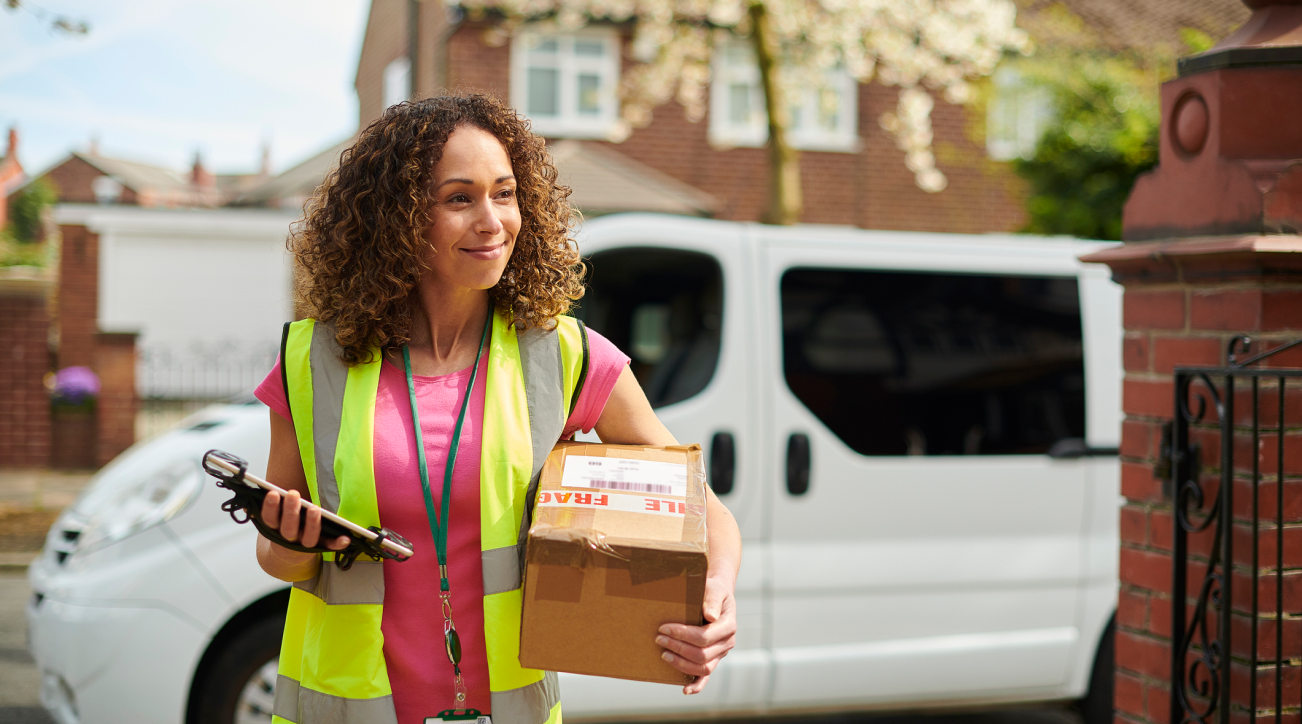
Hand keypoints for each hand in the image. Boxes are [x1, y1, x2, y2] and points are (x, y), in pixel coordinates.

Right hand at [261, 488, 350, 551]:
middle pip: (288, 528)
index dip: (270, 507)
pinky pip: (330, 547)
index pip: (269, 520)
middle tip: (293, 494)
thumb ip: (262, 508)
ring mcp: (305, 545)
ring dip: (312, 524)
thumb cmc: (283, 527)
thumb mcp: (271, 519)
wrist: (289, 556)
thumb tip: (246, 499)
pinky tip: (346, 537)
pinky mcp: (321, 548)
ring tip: (314, 508)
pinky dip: (338, 543)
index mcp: (275, 530)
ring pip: (308, 538)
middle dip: (290, 511)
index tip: (273, 493)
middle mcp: (289, 538)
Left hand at [655, 576, 736, 694]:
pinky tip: (684, 690)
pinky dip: (696, 685)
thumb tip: (710, 616)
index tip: (664, 628)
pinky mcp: (713, 659)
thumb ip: (712, 599)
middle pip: (702, 654)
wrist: (717, 596)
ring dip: (681, 663)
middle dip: (678, 647)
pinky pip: (706, 676)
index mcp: (728, 626)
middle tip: (658, 638)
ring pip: (703, 667)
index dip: (683, 635)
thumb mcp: (714, 588)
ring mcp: (720, 654)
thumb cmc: (713, 590)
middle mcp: (727, 643)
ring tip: (663, 654)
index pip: (704, 637)